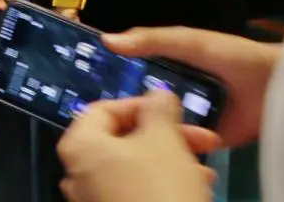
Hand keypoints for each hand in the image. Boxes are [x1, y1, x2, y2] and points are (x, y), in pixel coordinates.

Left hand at [59, 91, 218, 201]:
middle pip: (124, 140)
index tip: (174, 109)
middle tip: (204, 140)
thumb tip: (158, 93)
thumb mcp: (164, 139)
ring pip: (136, 167)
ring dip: (173, 161)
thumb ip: (159, 109)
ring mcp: (93, 199)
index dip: (141, 105)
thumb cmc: (159, 187)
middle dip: (167, 137)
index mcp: (79, 145)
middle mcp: (78, 172)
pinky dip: (164, 184)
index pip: (103, 109)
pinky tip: (197, 188)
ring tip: (205, 171)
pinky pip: (137, 191)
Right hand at [104, 27, 281, 148]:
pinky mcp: (205, 139)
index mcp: (169, 68)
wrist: (272, 86)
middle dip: (124, 106)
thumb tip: (106, 41)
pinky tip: (148, 145)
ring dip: (143, 128)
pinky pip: (180, 144)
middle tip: (99, 115)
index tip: (85, 84)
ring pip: (157, 124)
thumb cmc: (229, 57)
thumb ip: (151, 40)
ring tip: (117, 132)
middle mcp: (175, 93)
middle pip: (142, 101)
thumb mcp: (187, 41)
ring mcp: (190, 118)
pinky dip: (169, 145)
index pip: (133, 74)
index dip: (112, 78)